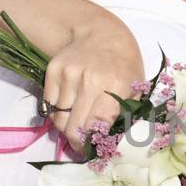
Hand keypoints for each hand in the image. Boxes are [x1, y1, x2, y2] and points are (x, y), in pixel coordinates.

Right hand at [43, 18, 142, 150]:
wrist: (102, 33)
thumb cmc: (124, 66)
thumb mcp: (135, 90)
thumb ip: (125, 117)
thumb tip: (109, 146)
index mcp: (114, 87)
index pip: (95, 127)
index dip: (90, 145)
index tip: (90, 151)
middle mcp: (89, 81)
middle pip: (72, 128)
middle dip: (76, 142)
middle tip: (81, 144)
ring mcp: (69, 74)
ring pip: (58, 118)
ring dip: (66, 126)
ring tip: (76, 122)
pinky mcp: (53, 70)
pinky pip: (50, 104)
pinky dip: (57, 111)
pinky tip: (69, 105)